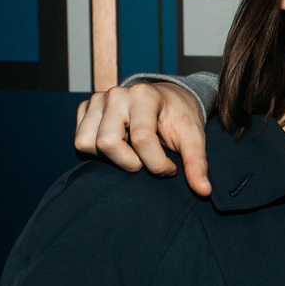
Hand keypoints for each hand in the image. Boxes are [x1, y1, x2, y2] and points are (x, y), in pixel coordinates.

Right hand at [73, 81, 212, 196]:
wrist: (168, 99)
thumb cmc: (179, 118)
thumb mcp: (193, 137)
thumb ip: (197, 163)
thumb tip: (204, 190)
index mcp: (144, 96)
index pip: (141, 139)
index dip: (156, 164)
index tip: (170, 168)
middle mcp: (117, 94)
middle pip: (108, 143)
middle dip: (129, 162)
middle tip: (146, 161)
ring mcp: (98, 100)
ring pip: (87, 143)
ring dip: (110, 158)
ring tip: (131, 152)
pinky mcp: (86, 108)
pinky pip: (80, 140)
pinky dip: (97, 151)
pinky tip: (119, 146)